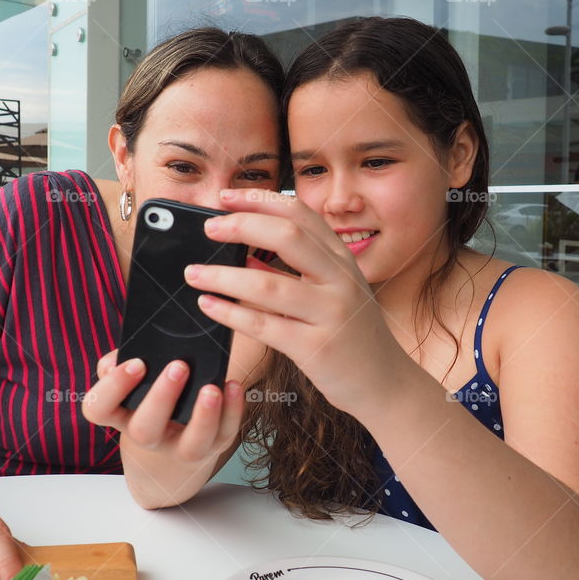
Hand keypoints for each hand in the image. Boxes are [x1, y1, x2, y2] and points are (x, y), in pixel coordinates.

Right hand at [82, 350, 245, 464]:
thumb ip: (117, 366)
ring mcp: (181, 446)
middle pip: (145, 429)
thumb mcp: (127, 385)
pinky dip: (233, 410)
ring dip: (203, 415)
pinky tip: (233, 387)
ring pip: (192, 443)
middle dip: (161, 397)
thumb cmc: (146, 400)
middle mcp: (148, 436)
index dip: (114, 387)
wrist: (170, 448)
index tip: (137, 363)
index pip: (99, 408)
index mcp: (120, 415)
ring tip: (212, 388)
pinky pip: (225, 433)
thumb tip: (122, 357)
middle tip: (178, 367)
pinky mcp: (212, 446)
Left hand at [183, 188, 406, 415]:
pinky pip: (265, 326)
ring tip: (194, 272)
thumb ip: (292, 271)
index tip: (226, 196)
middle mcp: (341, 279)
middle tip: (208, 228)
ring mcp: (331, 313)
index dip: (260, 200)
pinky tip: (209, 305)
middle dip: (242, 226)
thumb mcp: (331, 292)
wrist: (385, 383)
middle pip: (288, 236)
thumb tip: (243, 252)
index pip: (300, 213)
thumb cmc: (351, 334)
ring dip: (224, 275)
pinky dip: (231, 312)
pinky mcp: (317, 348)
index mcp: (342, 259)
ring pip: (269, 284)